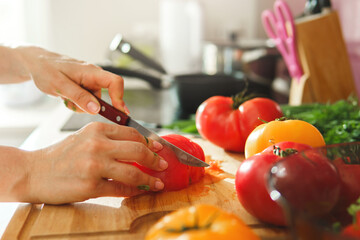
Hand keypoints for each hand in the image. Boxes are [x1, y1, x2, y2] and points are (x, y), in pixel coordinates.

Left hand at [15, 46, 126, 113]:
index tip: (119, 112)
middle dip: (93, 107)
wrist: (36, 63)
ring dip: (81, 106)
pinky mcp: (85, 88)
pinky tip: (66, 98)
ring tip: (65, 98)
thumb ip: (79, 97)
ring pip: (94, 102)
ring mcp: (89, 82)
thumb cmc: (46, 69)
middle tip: (75, 106)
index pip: (116, 82)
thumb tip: (96, 109)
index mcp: (91, 72)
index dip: (120, 98)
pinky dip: (77, 104)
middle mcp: (94, 76)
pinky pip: (87, 102)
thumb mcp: (60, 86)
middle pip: (106, 96)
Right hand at [25, 122, 166, 203]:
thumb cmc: (61, 155)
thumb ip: (109, 139)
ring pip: (133, 173)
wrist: (34, 172)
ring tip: (157, 184)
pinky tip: (140, 192)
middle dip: (155, 160)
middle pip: (138, 151)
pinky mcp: (90, 186)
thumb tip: (139, 147)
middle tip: (163, 165)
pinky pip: (120, 190)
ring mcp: (94, 166)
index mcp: (97, 129)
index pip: (133, 133)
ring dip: (149, 180)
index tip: (159, 149)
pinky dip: (134, 192)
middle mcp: (97, 145)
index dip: (150, 143)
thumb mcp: (84, 137)